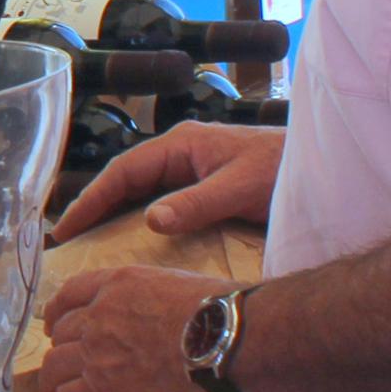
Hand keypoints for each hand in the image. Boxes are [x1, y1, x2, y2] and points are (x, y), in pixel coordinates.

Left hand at [29, 262, 237, 391]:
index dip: (59, 312)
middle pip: (62, 333)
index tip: (56, 324)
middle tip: (72, 364)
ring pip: (55, 366)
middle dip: (64, 347)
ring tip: (60, 391)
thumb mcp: (176, 282)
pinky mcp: (104, 390)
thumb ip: (150, 294)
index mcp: (118, 284)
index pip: (71, 293)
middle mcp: (99, 315)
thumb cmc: (221, 311)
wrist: (229, 342)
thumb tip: (157, 310)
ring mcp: (97, 353)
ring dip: (55, 379)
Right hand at [53, 121, 284, 238]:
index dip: (91, 199)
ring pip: (142, 192)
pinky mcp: (204, 186)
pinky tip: (135, 244)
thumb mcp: (240, 188)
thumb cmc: (284, 172)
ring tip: (90, 246)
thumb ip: (196, 204)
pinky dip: (141, 220)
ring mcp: (192, 169)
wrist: (324, 171)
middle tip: (67, 243)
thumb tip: (152, 221)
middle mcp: (181, 153)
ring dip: (115, 215)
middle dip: (95, 208)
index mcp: (182, 145)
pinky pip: (162, 202)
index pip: (123, 171)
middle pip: (126, 181)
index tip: (66, 228)